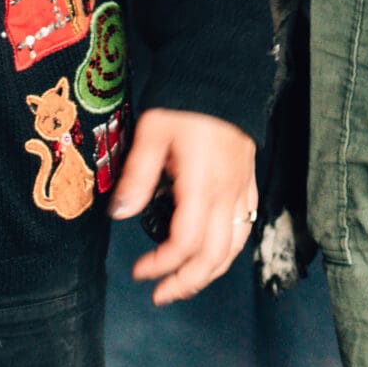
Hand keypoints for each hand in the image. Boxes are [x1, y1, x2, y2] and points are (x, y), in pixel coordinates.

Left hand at [111, 108, 259, 304]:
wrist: (221, 71)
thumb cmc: (185, 99)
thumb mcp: (153, 132)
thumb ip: (137, 175)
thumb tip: (119, 212)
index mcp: (201, 184)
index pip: (185, 243)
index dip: (161, 265)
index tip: (139, 270)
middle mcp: (226, 193)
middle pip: (214, 257)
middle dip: (187, 283)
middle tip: (160, 294)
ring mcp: (241, 188)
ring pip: (234, 247)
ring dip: (209, 273)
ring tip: (185, 284)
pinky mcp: (248, 180)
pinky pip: (246, 226)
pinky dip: (230, 250)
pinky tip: (214, 254)